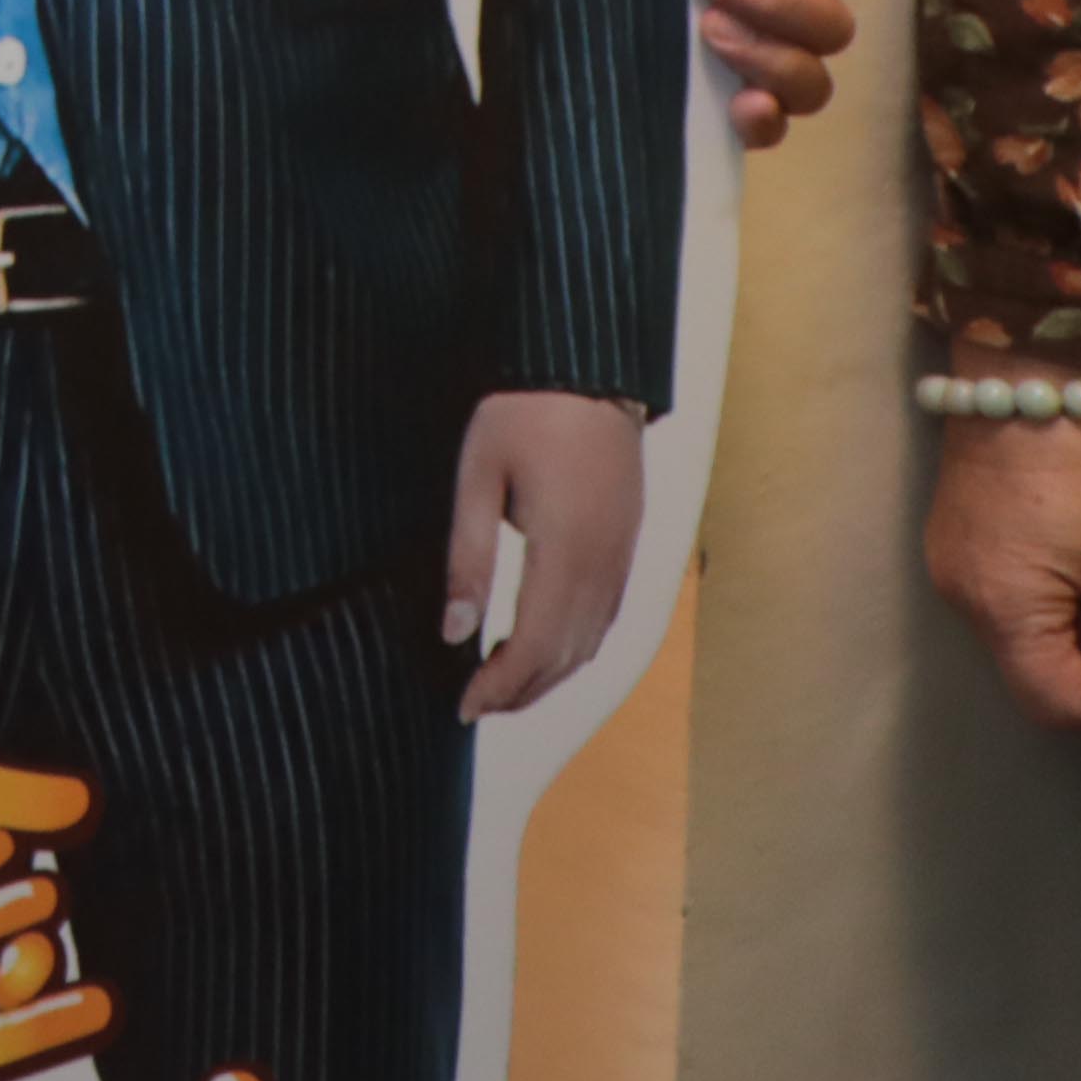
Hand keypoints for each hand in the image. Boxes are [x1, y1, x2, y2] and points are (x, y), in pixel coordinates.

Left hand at [442, 388, 648, 712]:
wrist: (589, 372)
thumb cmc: (524, 413)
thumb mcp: (478, 477)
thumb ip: (468, 558)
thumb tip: (453, 631)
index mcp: (567, 551)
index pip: (536, 646)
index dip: (500, 685)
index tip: (461, 706)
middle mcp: (605, 566)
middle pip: (567, 656)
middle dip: (521, 692)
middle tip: (473, 708)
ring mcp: (623, 559)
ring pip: (592, 643)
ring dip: (549, 676)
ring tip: (501, 689)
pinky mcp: (627, 546)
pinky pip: (605, 618)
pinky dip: (574, 648)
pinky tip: (542, 650)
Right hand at [925, 405, 1080, 728]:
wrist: (1026, 391)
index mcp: (1002, 614)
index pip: (1054, 704)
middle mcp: (961, 600)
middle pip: (1028, 671)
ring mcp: (947, 565)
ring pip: (1014, 634)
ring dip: (1063, 629)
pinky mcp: (950, 536)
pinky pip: (998, 594)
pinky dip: (1038, 598)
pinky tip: (1063, 553)